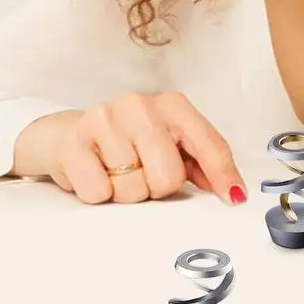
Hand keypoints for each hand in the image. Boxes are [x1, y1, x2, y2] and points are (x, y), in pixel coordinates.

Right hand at [13, 92, 246, 204]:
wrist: (69, 134)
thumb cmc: (129, 142)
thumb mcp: (169, 144)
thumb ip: (201, 164)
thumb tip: (232, 190)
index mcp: (173, 106)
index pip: (209, 144)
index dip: (223, 176)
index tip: (234, 198)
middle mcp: (141, 105)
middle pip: (168, 177)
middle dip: (156, 187)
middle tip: (142, 173)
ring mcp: (106, 119)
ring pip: (133, 189)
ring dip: (126, 192)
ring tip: (116, 171)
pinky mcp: (75, 141)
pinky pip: (99, 192)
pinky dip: (98, 193)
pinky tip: (96, 172)